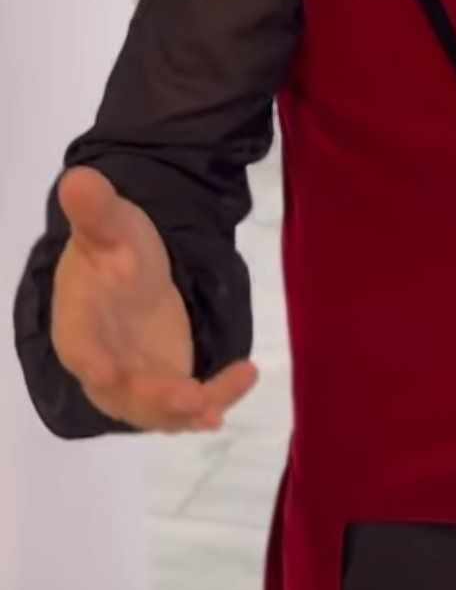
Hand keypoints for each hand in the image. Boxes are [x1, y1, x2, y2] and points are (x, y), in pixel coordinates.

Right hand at [51, 166, 256, 433]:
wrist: (126, 270)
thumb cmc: (111, 247)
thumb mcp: (109, 223)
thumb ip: (96, 209)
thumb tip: (78, 179)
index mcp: (78, 325)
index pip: (78, 347)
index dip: (91, 361)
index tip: (107, 372)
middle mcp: (103, 365)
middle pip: (123, 394)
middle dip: (156, 399)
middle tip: (192, 396)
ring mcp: (136, 381)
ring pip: (160, 410)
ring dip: (192, 408)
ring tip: (229, 391)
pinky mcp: (166, 385)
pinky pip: (188, 403)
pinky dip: (214, 398)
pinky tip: (243, 378)